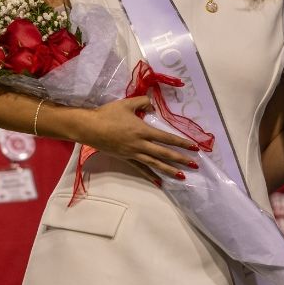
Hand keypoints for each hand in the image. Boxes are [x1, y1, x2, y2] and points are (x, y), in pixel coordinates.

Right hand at [77, 98, 200, 183]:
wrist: (89, 127)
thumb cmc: (108, 114)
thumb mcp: (127, 103)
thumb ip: (143, 102)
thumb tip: (152, 106)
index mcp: (143, 130)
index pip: (167, 138)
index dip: (182, 143)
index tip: (194, 147)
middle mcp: (140, 144)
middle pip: (164, 153)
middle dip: (181, 159)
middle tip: (195, 165)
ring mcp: (133, 153)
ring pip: (155, 163)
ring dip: (169, 170)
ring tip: (182, 176)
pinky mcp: (126, 159)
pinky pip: (141, 169)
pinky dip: (150, 176)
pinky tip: (159, 182)